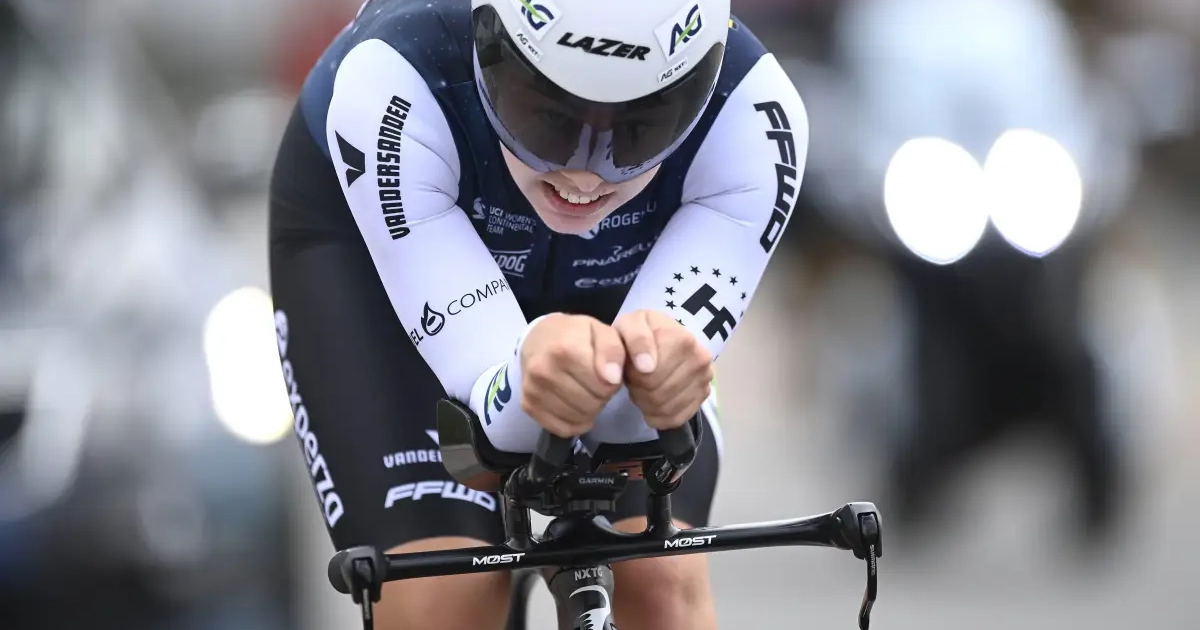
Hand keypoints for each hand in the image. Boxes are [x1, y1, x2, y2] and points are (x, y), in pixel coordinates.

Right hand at [519, 313, 625, 437]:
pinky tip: (575, 406)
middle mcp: (544, 371)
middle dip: (601, 396)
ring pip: (578, 418)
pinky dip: (575, 422)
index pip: (604, 386)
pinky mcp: (528, 405)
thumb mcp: (600, 330)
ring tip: (585, 391)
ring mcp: (534, 390)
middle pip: (591, 404)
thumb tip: (612, 379)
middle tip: (595, 382)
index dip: (612, 382)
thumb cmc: (574, 335)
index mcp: (565, 349)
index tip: (606, 372)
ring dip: (589, 410)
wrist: (538, 339)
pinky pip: (563, 429)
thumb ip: (613, 350)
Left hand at [613, 310, 713, 430]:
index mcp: (681, 339)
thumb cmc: (644, 331)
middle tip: (636, 378)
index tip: (632, 366)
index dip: (633, 376)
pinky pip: (676, 419)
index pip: (649, 376)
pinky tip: (653, 402)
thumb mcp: (631, 323)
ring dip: (647, 403)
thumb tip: (646, 367)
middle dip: (639, 390)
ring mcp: (705, 379)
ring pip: (665, 409)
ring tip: (644, 387)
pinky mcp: (704, 395)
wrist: (665, 335)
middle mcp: (699, 360)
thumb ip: (636, 339)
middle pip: (657, 395)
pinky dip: (659, 416)